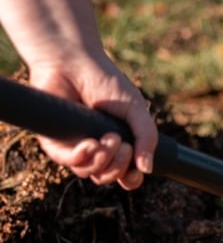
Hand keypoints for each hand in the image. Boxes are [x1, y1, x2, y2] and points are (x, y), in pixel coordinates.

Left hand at [29, 56, 156, 190]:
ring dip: (103, 160)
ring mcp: (75, 146)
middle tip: (121, 143)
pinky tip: (89, 144)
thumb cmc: (107, 83)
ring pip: (89, 173)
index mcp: (118, 144)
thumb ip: (146, 138)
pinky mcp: (55, 141)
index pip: (125, 175)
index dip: (131, 178)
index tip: (136, 170)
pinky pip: (69, 162)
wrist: (74, 64)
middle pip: (108, 177)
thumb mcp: (137, 110)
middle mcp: (97, 149)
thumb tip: (147, 169)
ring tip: (107, 138)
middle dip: (119, 166)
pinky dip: (82, 158)